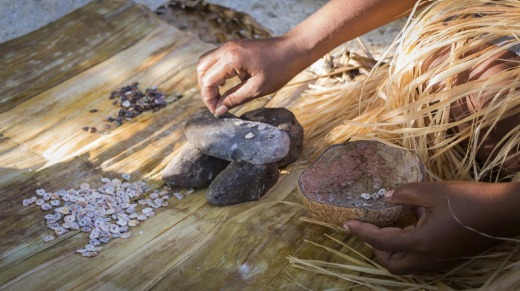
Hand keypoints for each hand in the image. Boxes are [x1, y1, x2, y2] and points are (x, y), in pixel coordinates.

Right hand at [197, 37, 304, 115]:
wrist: (294, 50)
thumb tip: (218, 110)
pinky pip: (216, 59)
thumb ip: (234, 99)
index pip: (208, 80)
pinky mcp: (234, 47)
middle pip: (201, 68)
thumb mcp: (257, 89)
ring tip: (220, 96)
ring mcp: (230, 46)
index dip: (208, 98)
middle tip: (216, 104)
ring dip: (209, 80)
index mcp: (231, 58)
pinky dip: (216, 72)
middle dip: (205, 88)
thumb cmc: (280, 69)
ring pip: (206, 62)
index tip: (216, 111)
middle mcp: (227, 49)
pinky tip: (226, 85)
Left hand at [345, 181, 519, 273]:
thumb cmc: (468, 200)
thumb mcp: (431, 191)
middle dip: (375, 247)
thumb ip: (404, 194)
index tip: (346, 224)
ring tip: (389, 225)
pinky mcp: (448, 259)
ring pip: (406, 265)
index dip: (361, 232)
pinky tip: (411, 225)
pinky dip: (408, 248)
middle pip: (391, 264)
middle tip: (369, 227)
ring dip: (392, 249)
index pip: (381, 241)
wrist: (504, 212)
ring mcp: (439, 262)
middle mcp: (427, 259)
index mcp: (420, 243)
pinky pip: (420, 260)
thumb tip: (385, 197)